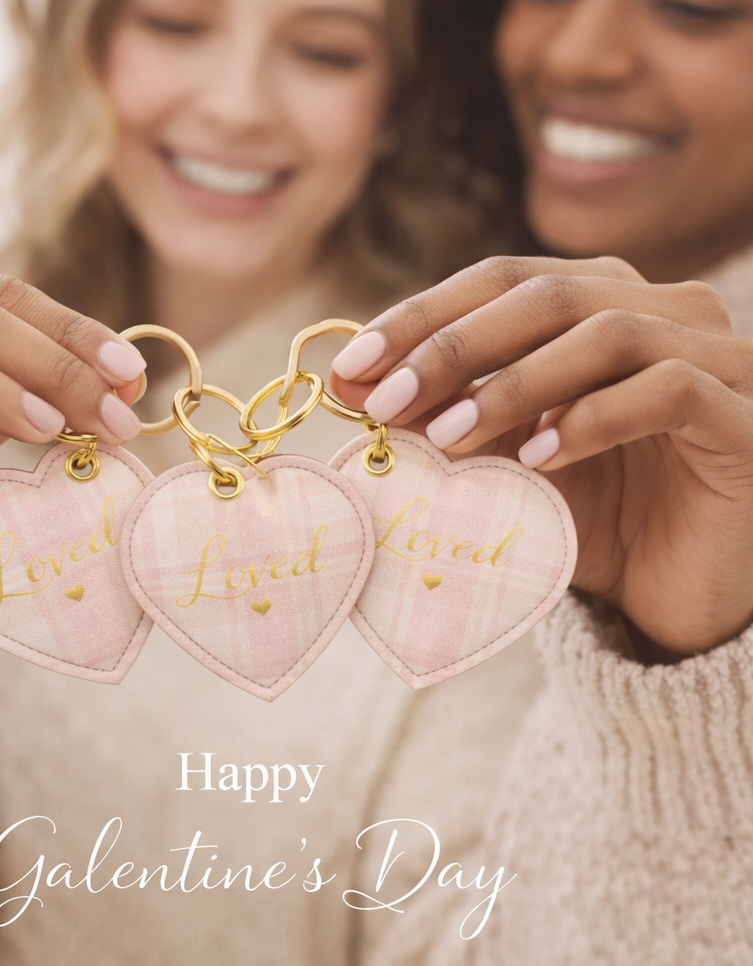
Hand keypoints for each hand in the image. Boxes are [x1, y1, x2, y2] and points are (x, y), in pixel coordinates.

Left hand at [331, 256, 752, 655]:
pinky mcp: (747, 415)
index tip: (355, 365)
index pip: (502, 280)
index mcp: (603, 302)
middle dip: (453, 347)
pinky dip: (592, 419)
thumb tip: (349, 380)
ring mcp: (717, 356)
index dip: (423, 315)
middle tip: (386, 402)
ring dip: (513, 384)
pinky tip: (539, 460)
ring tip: (450, 436)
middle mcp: (665, 310)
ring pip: (607, 333)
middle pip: (546, 295)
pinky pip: (669, 389)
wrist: (677, 588)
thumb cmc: (589, 514)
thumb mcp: (502, 460)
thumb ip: (440, 413)